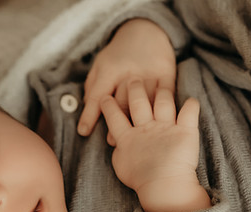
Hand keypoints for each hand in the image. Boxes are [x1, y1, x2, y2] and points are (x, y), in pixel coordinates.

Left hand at [78, 18, 176, 139]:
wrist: (145, 32)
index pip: (97, 94)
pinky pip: (165, 94)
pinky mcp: (167, 74)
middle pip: (122, 100)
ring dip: (139, 120)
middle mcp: (129, 71)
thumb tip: (84, 107)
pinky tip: (159, 122)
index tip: (84, 131)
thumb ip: (93, 85)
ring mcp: (150, 73)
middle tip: (112, 141)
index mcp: (110, 69)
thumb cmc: (118, 54)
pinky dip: (162, 108)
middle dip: (116, 122)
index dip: (90, 114)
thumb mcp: (100, 64)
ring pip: (144, 100)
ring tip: (135, 138)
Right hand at [102, 80, 208, 211]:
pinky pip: (190, 112)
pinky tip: (192, 100)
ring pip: (163, 102)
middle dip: (134, 89)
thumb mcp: (120, 165)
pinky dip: (192, 105)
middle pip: (138, 102)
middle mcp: (146, 128)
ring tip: (161, 85)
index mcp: (128, 137)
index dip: (109, 105)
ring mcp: (166, 128)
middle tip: (133, 79)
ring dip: (162, 92)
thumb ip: (119, 150)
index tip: (105, 96)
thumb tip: (116, 144)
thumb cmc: (140, 180)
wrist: (163, 186)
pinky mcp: (185, 131)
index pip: (115, 117)